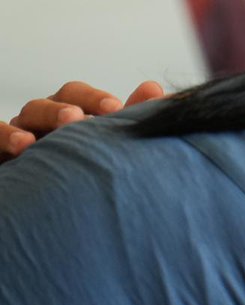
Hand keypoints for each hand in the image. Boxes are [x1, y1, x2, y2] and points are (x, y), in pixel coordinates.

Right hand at [1, 80, 164, 160]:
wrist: (47, 202)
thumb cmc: (79, 167)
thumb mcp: (104, 144)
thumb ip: (128, 119)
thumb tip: (158, 91)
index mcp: (68, 116)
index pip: (78, 96)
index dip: (94, 99)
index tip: (114, 107)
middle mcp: (43, 121)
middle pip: (53, 103)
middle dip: (68, 107)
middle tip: (83, 117)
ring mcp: (21, 133)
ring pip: (27, 116)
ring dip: (45, 119)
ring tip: (64, 126)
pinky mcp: (2, 149)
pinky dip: (6, 135)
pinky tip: (23, 144)